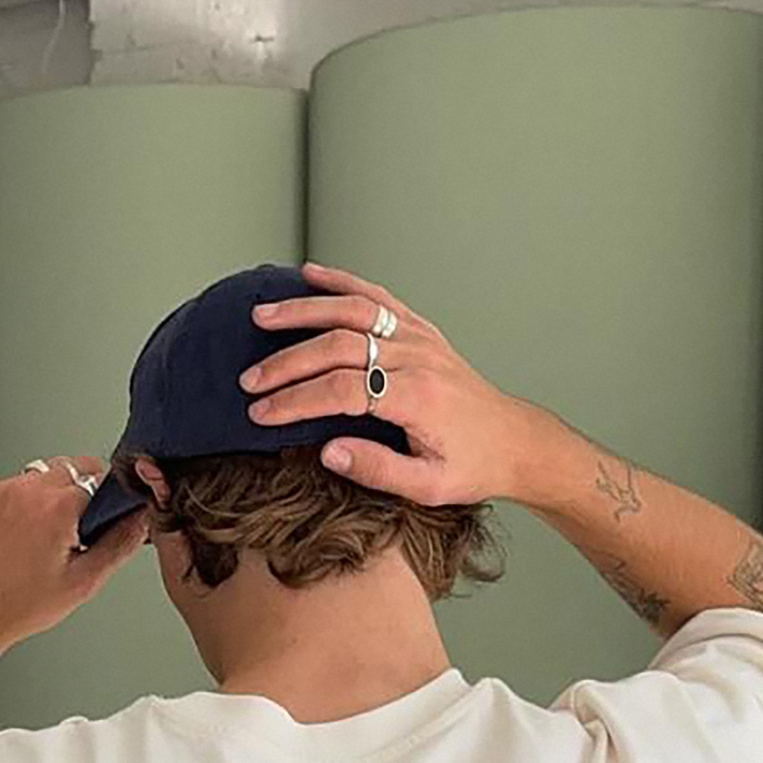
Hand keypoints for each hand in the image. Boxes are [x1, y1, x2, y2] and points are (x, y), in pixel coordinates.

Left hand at [0, 456, 146, 658]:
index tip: (107, 518)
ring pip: (47, 473)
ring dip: (57, 493)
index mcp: (56, 508)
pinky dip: (30, 500)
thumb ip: (119, 545)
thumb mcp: (83, 581)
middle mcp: (28, 490)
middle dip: (85, 492)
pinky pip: (21, 483)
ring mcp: (4, 490)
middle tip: (80, 531)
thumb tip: (140, 521)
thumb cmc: (18, 604)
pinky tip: (28, 533)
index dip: (110, 499)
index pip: (102, 478)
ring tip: (51, 534)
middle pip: (75, 467)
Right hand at [242, 262, 548, 507]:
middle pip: (339, 347)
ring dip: (304, 311)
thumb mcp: (427, 487)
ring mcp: (419, 338)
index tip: (261, 413)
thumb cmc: (471, 466)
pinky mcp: (421, 330)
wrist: (513, 441)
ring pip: (354, 312)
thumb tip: (327, 452)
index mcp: (417, 399)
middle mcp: (417, 359)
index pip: (342, 391)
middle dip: (287, 362)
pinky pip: (378, 298)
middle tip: (250, 380)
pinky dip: (342, 283)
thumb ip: (377, 469)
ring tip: (262, 316)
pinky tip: (311, 275)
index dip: (296, 400)